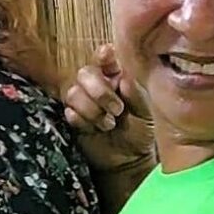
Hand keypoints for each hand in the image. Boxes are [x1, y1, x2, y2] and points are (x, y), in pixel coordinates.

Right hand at [63, 43, 153, 172]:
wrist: (129, 159)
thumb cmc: (140, 132)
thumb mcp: (145, 113)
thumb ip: (136, 95)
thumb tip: (124, 78)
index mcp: (116, 79)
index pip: (106, 60)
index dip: (103, 56)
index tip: (106, 54)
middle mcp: (97, 86)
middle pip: (85, 73)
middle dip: (100, 92)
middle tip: (117, 110)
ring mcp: (83, 102)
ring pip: (73, 93)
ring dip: (92, 111)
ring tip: (108, 125)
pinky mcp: (73, 119)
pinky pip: (69, 113)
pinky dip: (82, 122)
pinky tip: (93, 130)